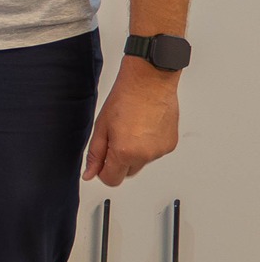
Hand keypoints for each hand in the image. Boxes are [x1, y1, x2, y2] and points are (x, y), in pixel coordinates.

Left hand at [83, 58, 179, 186]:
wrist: (149, 82)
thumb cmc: (125, 99)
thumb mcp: (101, 127)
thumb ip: (95, 154)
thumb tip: (90, 173)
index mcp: (125, 152)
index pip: (112, 179)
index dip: (103, 172)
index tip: (101, 161)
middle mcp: (146, 155)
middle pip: (127, 172)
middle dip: (118, 161)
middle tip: (115, 138)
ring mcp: (160, 151)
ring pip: (142, 162)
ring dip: (134, 153)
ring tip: (131, 128)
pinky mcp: (171, 144)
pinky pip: (155, 153)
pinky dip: (148, 146)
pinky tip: (143, 127)